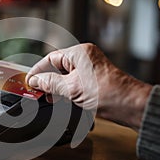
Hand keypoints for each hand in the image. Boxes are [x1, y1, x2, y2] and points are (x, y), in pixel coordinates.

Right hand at [26, 43, 151, 130]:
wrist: (130, 106)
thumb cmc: (108, 93)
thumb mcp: (72, 88)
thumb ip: (50, 83)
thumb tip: (35, 81)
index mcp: (80, 53)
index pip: (51, 59)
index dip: (38, 70)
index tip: (29, 81)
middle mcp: (84, 59)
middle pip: (57, 67)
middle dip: (46, 80)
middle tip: (37, 92)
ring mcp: (88, 70)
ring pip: (64, 77)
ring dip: (55, 87)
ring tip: (47, 98)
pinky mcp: (91, 81)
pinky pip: (72, 83)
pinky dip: (64, 91)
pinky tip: (59, 100)